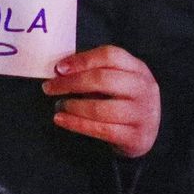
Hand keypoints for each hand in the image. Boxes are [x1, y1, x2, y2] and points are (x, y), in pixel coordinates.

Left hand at [42, 45, 160, 158]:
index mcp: (137, 69)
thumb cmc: (122, 101)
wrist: (144, 134)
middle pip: (102, 79)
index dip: (82, 60)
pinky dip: (76, 124)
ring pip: (100, 108)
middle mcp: (144, 89)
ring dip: (72, 106)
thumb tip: (60, 70)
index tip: (59, 68)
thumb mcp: (116, 81)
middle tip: (49, 87)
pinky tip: (61, 119)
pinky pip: (101, 130)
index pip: (110, 55)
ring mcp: (143, 114)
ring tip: (58, 105)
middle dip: (70, 83)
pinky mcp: (136, 137)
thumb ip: (94, 72)